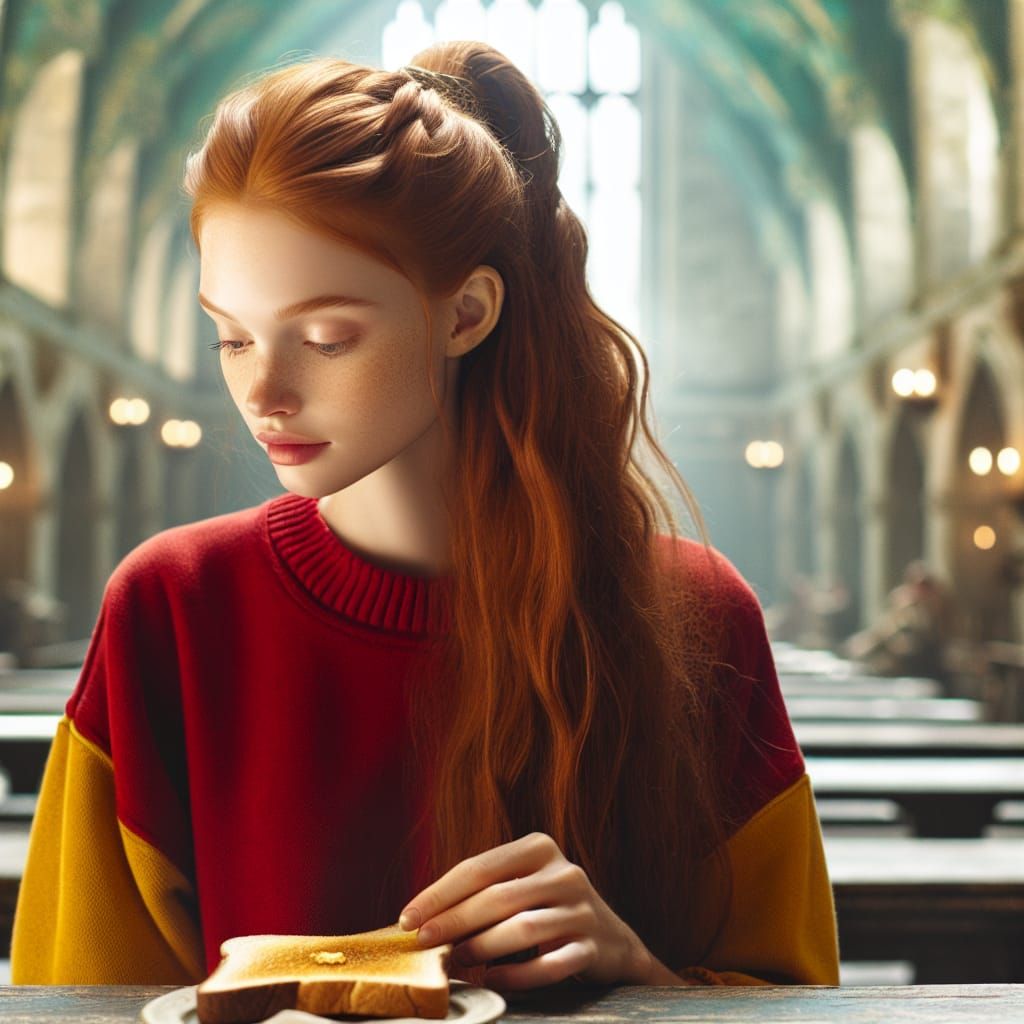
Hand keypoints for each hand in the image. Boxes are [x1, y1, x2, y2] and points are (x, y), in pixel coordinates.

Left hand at [397, 831, 654, 990]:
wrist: (612, 942)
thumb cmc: (547, 911)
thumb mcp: (521, 886)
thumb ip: (482, 893)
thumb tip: (420, 918)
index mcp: (539, 848)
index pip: (479, 867)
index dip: (439, 893)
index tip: (407, 917)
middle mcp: (564, 873)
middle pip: (497, 896)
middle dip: (453, 921)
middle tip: (423, 942)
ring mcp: (582, 909)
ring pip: (523, 928)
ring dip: (481, 948)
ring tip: (455, 962)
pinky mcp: (593, 946)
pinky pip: (549, 964)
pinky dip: (516, 976)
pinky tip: (492, 981)